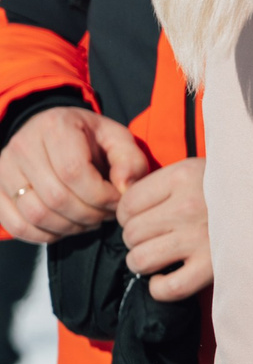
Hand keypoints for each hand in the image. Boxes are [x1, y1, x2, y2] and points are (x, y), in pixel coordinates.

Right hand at [0, 107, 150, 242]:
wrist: (50, 130)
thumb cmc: (87, 137)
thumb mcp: (116, 137)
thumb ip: (130, 160)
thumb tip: (126, 189)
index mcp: (55, 127)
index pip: (75, 173)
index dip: (101, 196)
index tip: (118, 202)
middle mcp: (23, 146)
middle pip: (56, 198)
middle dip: (89, 215)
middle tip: (106, 215)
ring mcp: (4, 169)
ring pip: (36, 214)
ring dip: (69, 228)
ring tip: (89, 221)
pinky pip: (15, 224)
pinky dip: (43, 235)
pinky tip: (65, 228)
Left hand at [119, 158, 211, 301]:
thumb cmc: (231, 190)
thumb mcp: (197, 171)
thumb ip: (161, 183)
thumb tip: (122, 204)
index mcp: (183, 177)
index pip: (127, 203)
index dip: (129, 214)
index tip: (146, 216)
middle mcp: (189, 207)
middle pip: (130, 233)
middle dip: (136, 238)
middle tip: (156, 236)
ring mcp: (200, 239)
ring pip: (140, 259)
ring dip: (143, 262)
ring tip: (159, 256)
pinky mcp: (212, 268)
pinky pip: (167, 288)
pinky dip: (159, 287)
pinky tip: (167, 277)